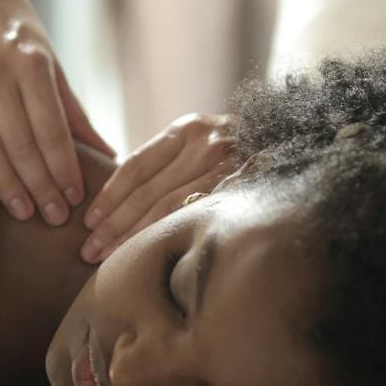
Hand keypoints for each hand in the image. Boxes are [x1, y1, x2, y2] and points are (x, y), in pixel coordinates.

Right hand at [0, 0, 113, 224]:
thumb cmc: (14, 28)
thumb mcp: (48, 59)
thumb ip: (72, 109)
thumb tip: (107, 153)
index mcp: (31, 63)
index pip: (51, 129)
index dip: (64, 168)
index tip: (76, 200)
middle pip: (20, 142)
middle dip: (40, 184)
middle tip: (54, 219)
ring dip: (3, 182)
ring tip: (22, 212)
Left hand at [80, 112, 239, 261]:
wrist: (296, 144)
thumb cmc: (238, 149)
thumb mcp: (203, 139)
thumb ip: (169, 160)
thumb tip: (120, 200)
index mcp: (189, 128)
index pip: (136, 166)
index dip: (110, 195)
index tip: (90, 220)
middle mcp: (207, 145)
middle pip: (148, 191)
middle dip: (113, 223)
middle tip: (88, 250)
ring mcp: (228, 169)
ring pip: (169, 209)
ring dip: (133, 236)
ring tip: (108, 258)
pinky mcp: (243, 191)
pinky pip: (197, 218)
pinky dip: (169, 236)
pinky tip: (150, 253)